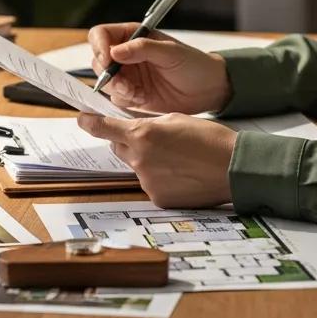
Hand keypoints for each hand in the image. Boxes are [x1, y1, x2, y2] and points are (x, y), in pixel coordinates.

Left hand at [77, 112, 235, 208]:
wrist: (234, 167)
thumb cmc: (210, 139)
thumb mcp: (176, 119)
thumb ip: (149, 123)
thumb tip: (134, 127)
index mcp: (143, 134)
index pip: (104, 128)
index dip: (90, 123)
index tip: (82, 119)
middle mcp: (140, 159)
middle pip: (120, 148)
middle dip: (130, 142)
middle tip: (154, 140)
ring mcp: (148, 181)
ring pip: (137, 166)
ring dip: (148, 161)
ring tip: (178, 159)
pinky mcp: (158, 198)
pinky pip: (151, 184)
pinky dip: (161, 178)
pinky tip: (182, 174)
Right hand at [88, 23, 231, 113]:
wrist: (208, 90)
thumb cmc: (194, 64)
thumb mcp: (170, 52)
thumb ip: (142, 48)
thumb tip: (115, 51)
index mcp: (132, 36)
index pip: (101, 35)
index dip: (99, 46)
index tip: (107, 61)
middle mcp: (125, 55)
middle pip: (98, 61)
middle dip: (108, 74)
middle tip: (124, 84)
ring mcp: (127, 75)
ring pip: (105, 82)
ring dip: (116, 89)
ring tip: (136, 93)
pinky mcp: (131, 95)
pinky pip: (116, 98)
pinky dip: (125, 100)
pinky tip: (142, 99)